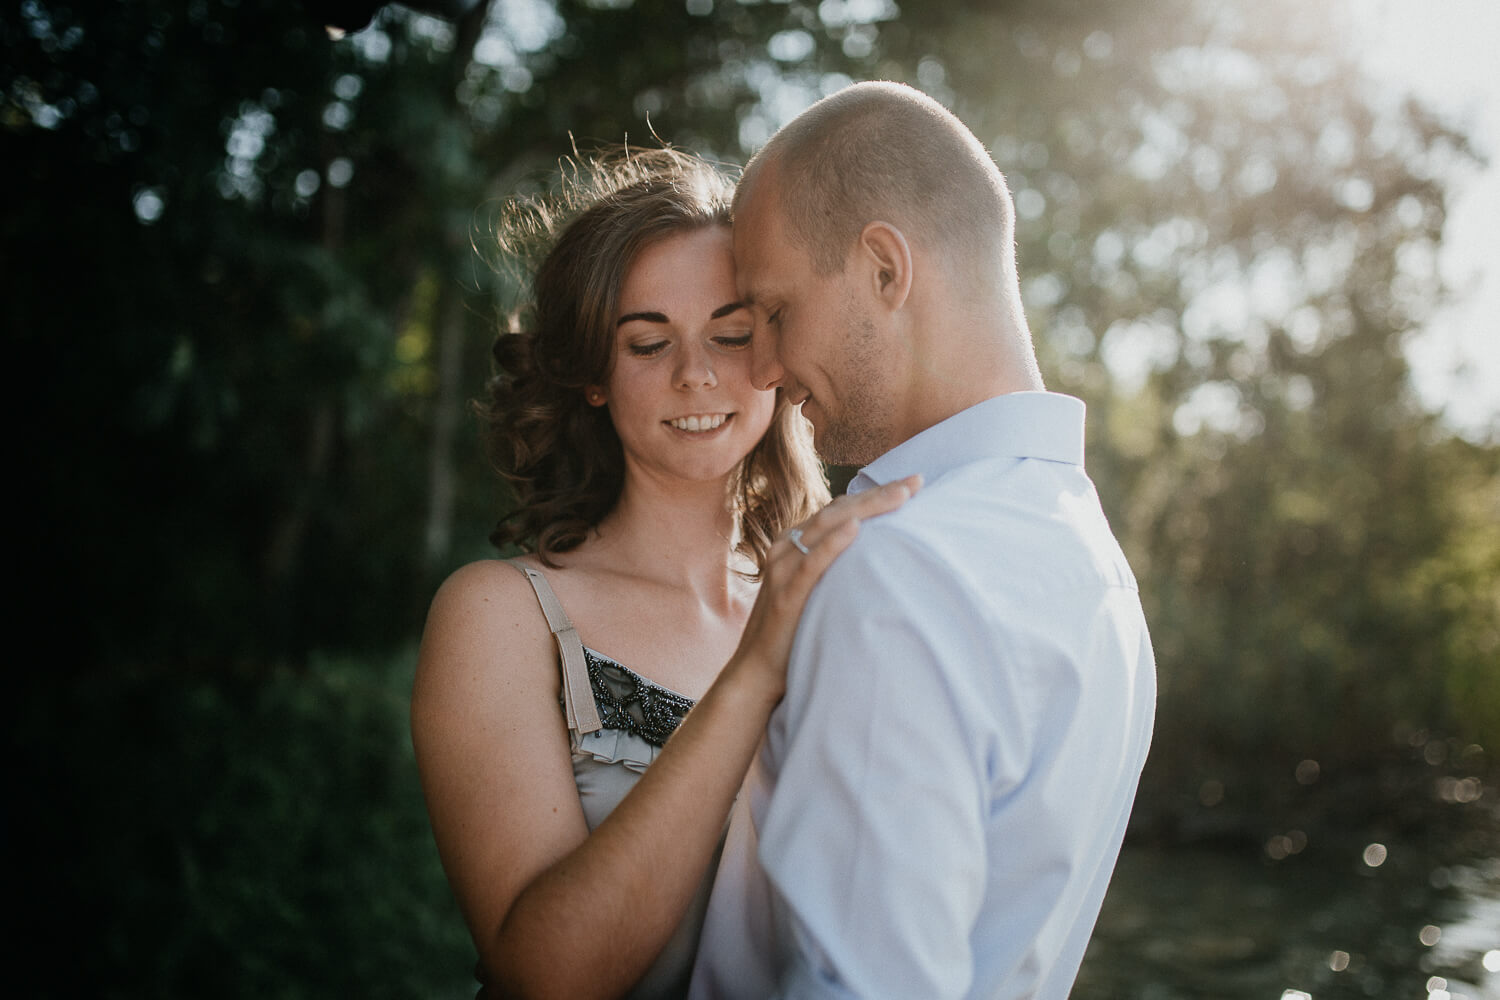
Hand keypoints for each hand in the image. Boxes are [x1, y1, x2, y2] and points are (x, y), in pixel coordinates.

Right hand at [729, 475, 921, 703]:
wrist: (757, 671)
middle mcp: (787, 548)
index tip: (911, 485)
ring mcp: (784, 568)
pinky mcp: (787, 593)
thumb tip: (873, 559)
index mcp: (796, 544)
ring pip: (828, 526)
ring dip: (866, 508)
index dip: (875, 494)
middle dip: (879, 494)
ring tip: (899, 495)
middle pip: (839, 510)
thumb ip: (834, 570)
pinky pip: (811, 562)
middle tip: (917, 481)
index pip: (840, 509)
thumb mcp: (816, 591)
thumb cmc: (793, 633)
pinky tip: (856, 529)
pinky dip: (833, 543)